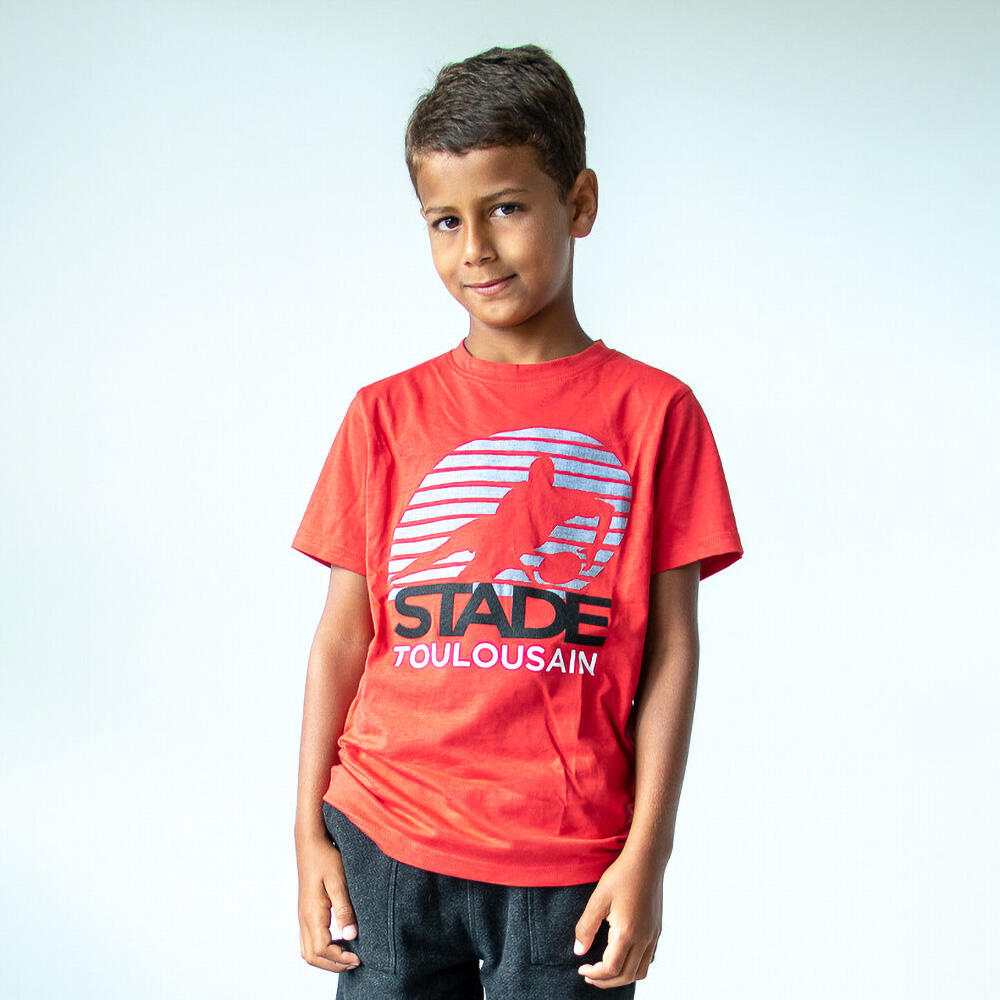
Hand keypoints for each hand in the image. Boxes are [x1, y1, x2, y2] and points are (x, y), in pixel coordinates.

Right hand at [296, 834, 362, 972]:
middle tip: (355, 962)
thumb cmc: (326, 858)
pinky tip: (338, 942)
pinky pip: (308, 940)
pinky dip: (321, 950)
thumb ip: (344, 909)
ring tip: (347, 955)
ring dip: (326, 959)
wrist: (310, 842)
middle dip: (333, 964)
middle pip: (312, 956)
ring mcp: (302, 915)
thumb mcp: (339, 881)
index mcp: (312, 913)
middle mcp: (304, 918)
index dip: (340, 959)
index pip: (322, 949)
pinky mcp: (305, 911)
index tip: (359, 957)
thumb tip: (352, 936)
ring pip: (308, 951)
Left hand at [573, 853, 663, 988]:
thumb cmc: (621, 875)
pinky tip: (622, 956)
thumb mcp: (598, 898)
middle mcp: (643, 938)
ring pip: (640, 972)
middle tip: (589, 975)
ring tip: (604, 971)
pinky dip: (635, 966)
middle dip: (605, 981)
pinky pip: (648, 959)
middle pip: (626, 976)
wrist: (647, 860)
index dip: (594, 974)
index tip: (581, 968)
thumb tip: (579, 951)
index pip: (610, 969)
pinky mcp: (657, 930)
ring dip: (621, 977)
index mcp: (627, 932)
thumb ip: (586, 927)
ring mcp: (653, 935)